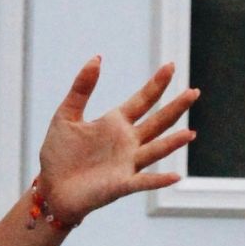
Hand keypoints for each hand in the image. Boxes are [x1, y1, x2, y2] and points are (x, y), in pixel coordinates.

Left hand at [37, 58, 196, 226]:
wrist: (50, 188)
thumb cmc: (58, 154)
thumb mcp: (66, 115)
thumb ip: (81, 88)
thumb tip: (97, 58)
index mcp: (116, 122)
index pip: (143, 100)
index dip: (157, 84)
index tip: (170, 66)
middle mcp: (128, 142)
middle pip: (158, 122)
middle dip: (175, 107)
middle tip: (194, 92)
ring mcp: (128, 163)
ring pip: (156, 150)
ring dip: (173, 143)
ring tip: (190, 133)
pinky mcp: (121, 185)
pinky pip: (144, 182)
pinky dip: (159, 180)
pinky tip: (175, 176)